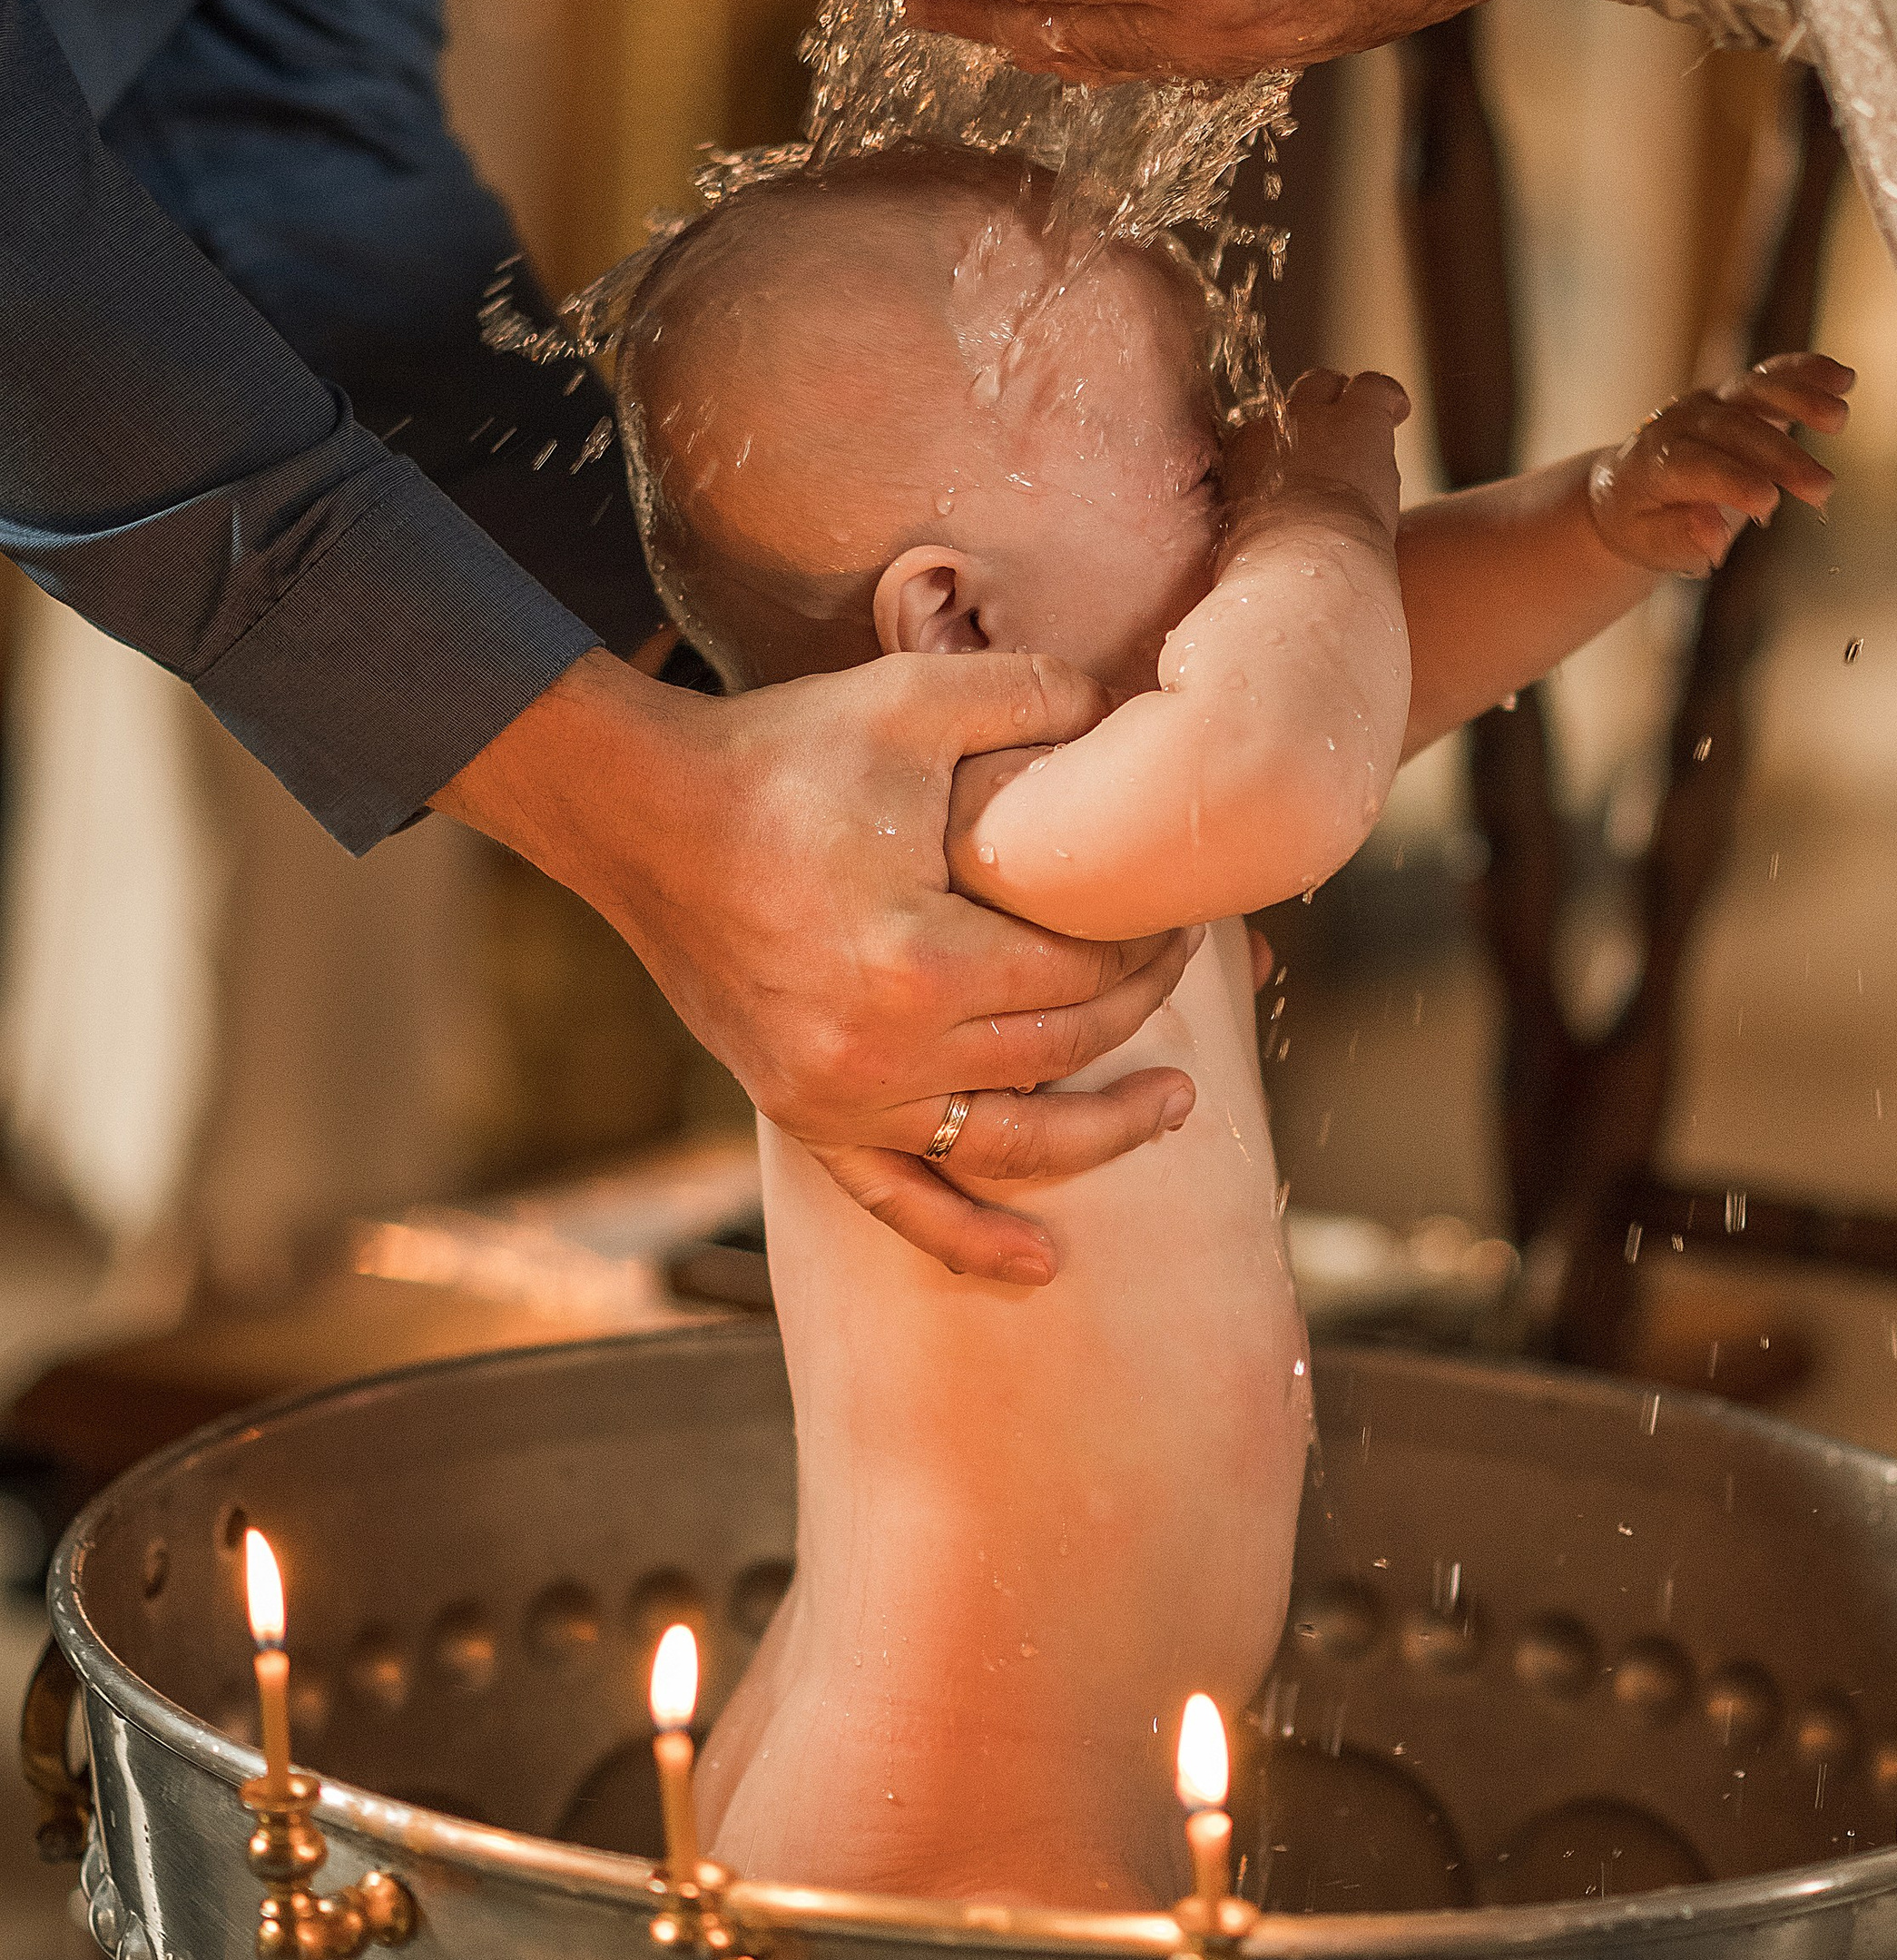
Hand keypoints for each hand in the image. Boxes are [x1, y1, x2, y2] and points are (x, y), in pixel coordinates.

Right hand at [433, 649, 1200, 1285]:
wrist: (645, 815)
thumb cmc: (782, 752)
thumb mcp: (915, 699)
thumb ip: (1034, 695)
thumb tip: (1127, 713)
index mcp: (923, 957)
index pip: (1084, 970)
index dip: (1149, 940)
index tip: (1182, 908)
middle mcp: (885, 1050)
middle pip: (1061, 1049)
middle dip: (1141, 1008)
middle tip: (1188, 964)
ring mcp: (841, 1095)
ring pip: (1007, 1143)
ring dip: (1102, 1135)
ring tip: (1174, 1106)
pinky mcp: (804, 1115)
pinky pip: (899, 1203)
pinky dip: (972, 1241)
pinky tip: (1042, 1264)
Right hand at [1226, 366, 1410, 546]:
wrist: (1302, 559)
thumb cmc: (1277, 562)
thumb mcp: (1247, 536)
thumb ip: (1257, 518)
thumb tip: (1270, 528)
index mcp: (1244, 454)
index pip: (1267, 431)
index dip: (1290, 445)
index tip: (1302, 467)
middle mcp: (1276, 426)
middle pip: (1298, 396)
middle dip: (1319, 407)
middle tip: (1339, 432)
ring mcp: (1316, 418)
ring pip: (1330, 384)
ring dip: (1352, 405)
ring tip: (1370, 433)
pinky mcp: (1359, 419)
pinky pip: (1377, 388)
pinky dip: (1390, 398)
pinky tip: (1400, 410)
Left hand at [1587, 353, 1852, 578]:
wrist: (1628, 485)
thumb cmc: (1643, 522)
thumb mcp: (1649, 544)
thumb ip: (1679, 537)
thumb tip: (1712, 531)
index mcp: (1655, 463)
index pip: (1695, 467)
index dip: (1730, 481)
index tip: (1768, 502)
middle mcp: (1682, 424)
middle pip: (1734, 430)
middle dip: (1780, 455)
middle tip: (1822, 486)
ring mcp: (1711, 403)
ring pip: (1754, 390)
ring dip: (1798, 399)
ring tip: (1838, 416)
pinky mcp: (1737, 394)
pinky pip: (1771, 375)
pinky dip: (1806, 372)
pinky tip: (1843, 378)